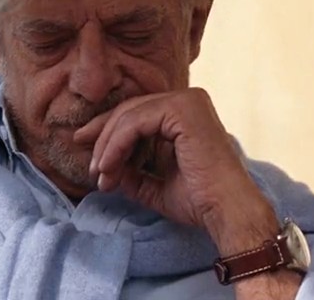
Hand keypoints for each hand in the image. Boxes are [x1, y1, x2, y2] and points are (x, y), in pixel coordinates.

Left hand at [72, 88, 275, 245]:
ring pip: (128, 116)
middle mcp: (188, 100)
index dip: (107, 133)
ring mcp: (187, 101)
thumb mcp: (154, 184)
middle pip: (129, 111)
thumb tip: (102, 166)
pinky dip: (115, 145)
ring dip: (107, 147)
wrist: (226, 213)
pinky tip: (107, 167)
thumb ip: (130, 171)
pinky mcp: (182, 109)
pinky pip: (134, 123)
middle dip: (101, 137)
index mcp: (185, 113)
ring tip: (99, 175)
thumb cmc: (198, 201)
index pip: (136, 114)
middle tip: (88, 166)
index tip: (88, 154)